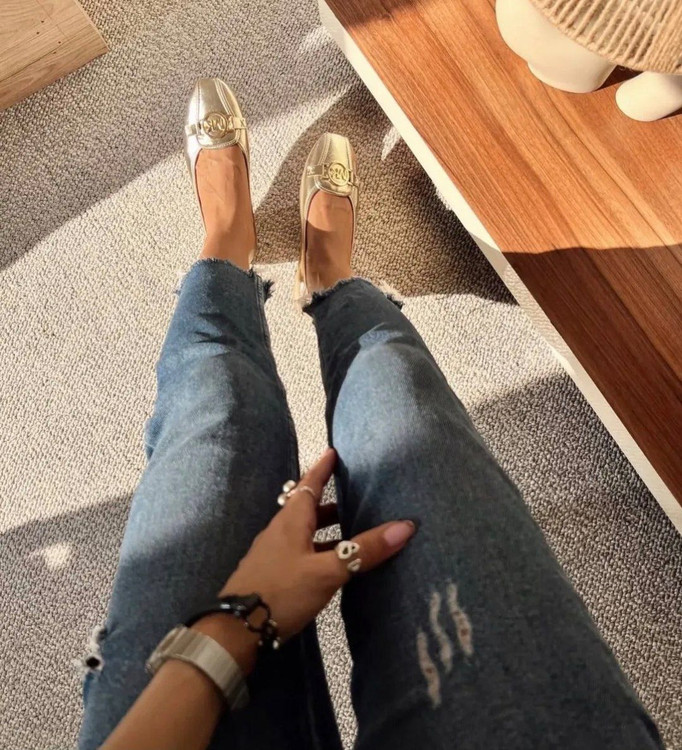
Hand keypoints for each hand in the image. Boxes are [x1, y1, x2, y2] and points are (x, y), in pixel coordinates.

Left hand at [195, 448, 415, 671]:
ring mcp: (273, 554)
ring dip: (325, 529)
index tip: (333, 451)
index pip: (309, 485)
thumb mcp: (327, 572)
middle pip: (306, 508)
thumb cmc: (281, 592)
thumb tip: (404, 526)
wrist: (237, 631)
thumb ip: (364, 551)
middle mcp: (280, 532)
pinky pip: (299, 551)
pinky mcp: (271, 575)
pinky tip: (330, 566)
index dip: (322, 469)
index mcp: (290, 521)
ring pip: (303, 532)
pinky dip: (318, 549)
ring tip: (351, 533)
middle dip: (329, 501)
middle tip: (354, 496)